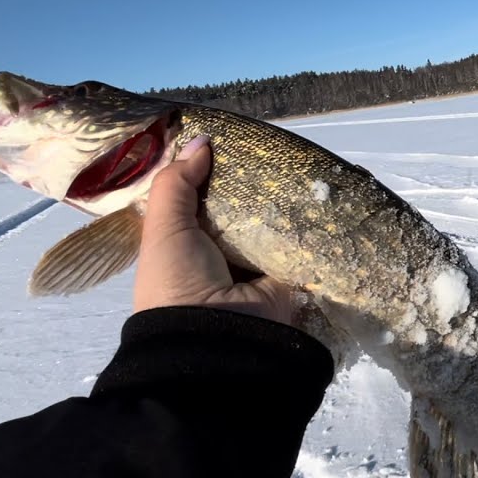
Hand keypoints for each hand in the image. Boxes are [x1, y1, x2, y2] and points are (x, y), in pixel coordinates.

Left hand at [133, 134, 292, 324]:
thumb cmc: (178, 280)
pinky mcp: (288, 274)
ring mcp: (257, 265)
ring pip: (271, 222)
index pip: (201, 201)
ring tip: (296, 161)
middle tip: (268, 146)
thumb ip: (176, 184)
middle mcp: (222, 254)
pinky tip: (315, 191)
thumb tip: (203, 140)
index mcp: (186, 245)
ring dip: (281, 199)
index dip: (210, 172)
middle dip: (251, 183)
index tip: (226, 141)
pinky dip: (304, 222)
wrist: (216, 336)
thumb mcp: (163, 228)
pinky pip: (297, 240)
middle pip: (239, 208)